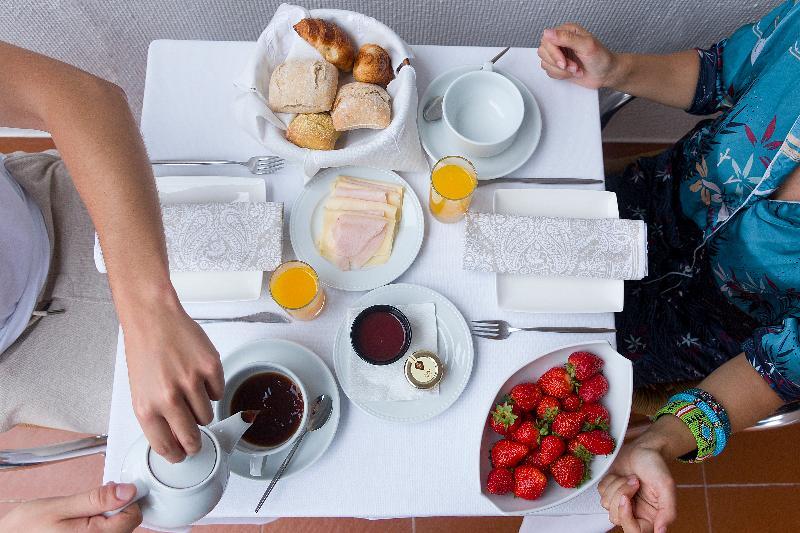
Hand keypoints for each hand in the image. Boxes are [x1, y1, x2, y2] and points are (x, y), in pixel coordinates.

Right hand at [0, 482, 141, 532]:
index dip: (127, 498)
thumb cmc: (27, 528)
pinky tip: (84, 522)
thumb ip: (96, 499)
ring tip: (84, 513)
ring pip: (118, 528)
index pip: (132, 516)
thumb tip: (127, 490)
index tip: (115, 489)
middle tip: (92, 502)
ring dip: (108, 516)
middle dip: (116, 506)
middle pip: (127, 522)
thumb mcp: (60, 506)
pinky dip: (101, 524)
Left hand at [123, 294, 223, 462]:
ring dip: (202, 410)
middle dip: (195, 444)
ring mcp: (192, 382)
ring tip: (191, 393)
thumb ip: (157, 417)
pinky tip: (199, 376)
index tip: (182, 456)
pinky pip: (219, 393)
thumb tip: (174, 439)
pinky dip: (212, 389)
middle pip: (192, 438)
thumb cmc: (145, 352)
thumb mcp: (140, 391)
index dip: (176, 455)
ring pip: (208, 416)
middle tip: (196, 442)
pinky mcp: (211, 368)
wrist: (153, 320)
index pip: (165, 446)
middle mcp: (169, 398)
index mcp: (147, 407)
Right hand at [538, 23, 621, 88]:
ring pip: (545, 63)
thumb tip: (548, 32)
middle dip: (558, 63)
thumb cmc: (601, 58)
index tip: (564, 62)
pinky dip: (561, 75)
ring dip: (561, 71)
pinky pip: (549, 71)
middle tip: (573, 66)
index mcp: (567, 31)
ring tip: (576, 69)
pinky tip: (572, 73)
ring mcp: (559, 54)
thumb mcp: (586, 45)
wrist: (606, 74)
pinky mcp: (558, 66)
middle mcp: (561, 41)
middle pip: (543, 51)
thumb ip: (567, 38)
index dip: (554, 53)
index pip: (547, 39)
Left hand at [598, 437, 676, 532]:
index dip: (626, 518)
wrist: (644, 448)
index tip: (626, 499)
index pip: (634, 532)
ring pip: (607, 504)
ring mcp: (620, 502)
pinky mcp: (610, 490)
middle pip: (615, 517)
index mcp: (650, 517)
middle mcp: (634, 512)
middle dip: (621, 496)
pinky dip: (610, 481)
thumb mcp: (666, 487)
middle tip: (634, 481)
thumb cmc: (656, 465)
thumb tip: (661, 532)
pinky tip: (621, 475)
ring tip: (630, 477)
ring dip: (617, 486)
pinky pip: (601, 492)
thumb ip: (667, 512)